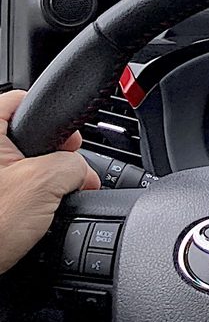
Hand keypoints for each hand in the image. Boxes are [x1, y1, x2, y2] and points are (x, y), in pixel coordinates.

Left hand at [0, 90, 99, 273]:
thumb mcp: (43, 184)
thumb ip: (73, 165)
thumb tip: (83, 173)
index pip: (22, 101)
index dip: (55, 119)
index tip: (70, 143)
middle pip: (23, 135)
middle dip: (51, 158)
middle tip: (60, 179)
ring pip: (18, 167)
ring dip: (38, 184)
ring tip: (42, 206)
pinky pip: (10, 190)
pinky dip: (23, 201)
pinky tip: (26, 220)